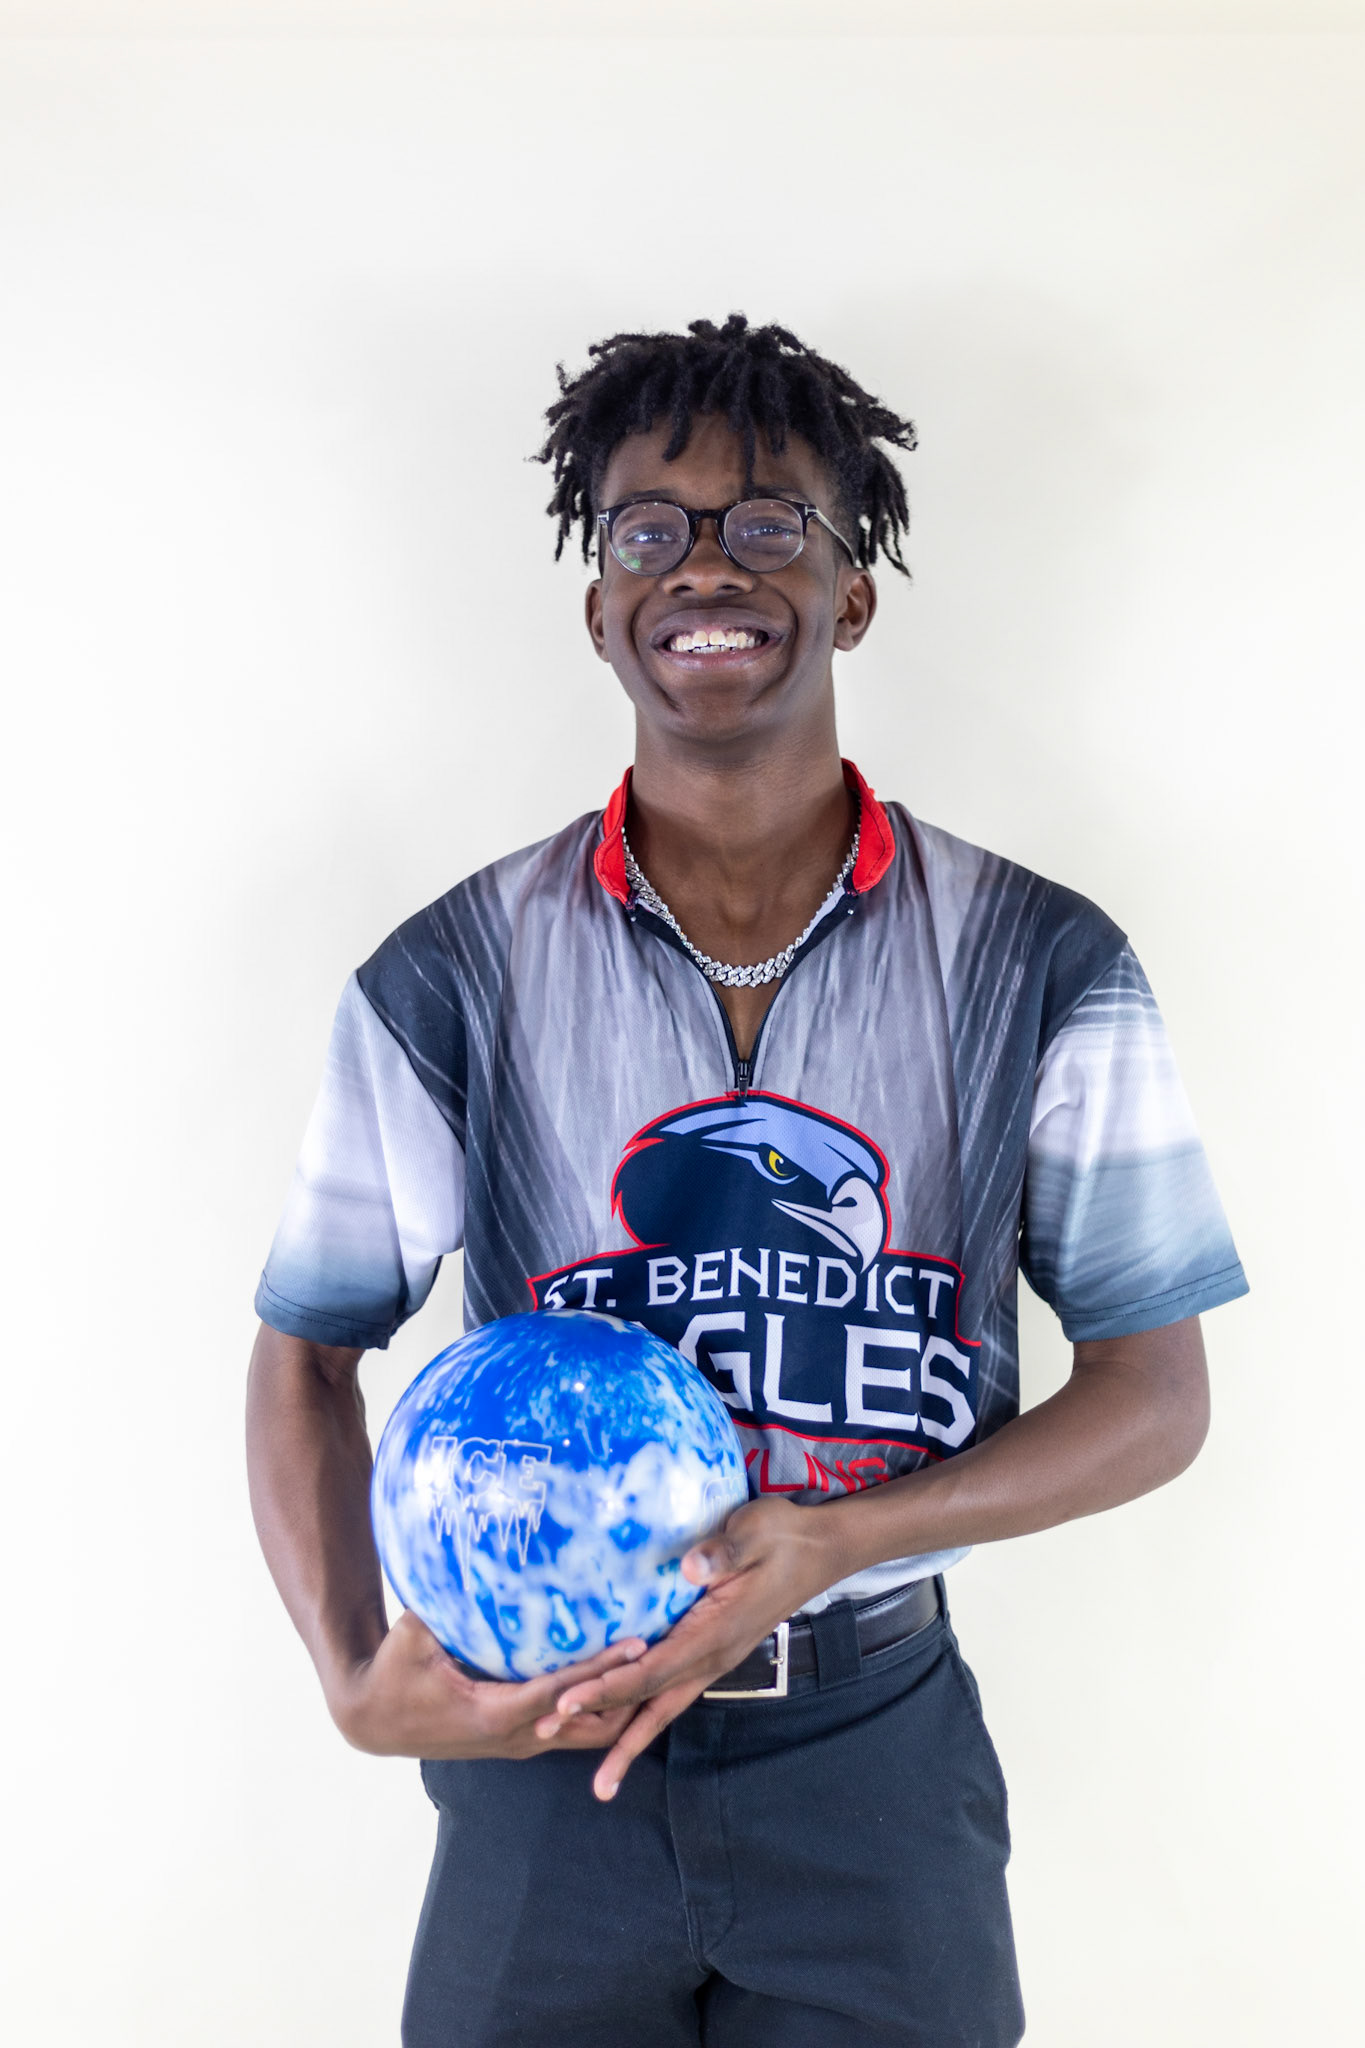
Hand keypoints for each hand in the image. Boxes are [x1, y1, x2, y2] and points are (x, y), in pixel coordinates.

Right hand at [329, 1609, 648, 1759]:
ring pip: (586, 1734)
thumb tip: (465, 1552)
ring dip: (618, 1707)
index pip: (561, 1690)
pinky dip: (596, 1710)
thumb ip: (443, 1602)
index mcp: (495, 1714)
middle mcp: (517, 1737)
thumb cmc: (393, 1674)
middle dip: (628, 1695)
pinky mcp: (517, 1739)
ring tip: (653, 1670)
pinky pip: (570, 1729)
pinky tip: (616, 1681)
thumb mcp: (413, 1636)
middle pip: (590, 1724)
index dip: (600, 1668)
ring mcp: (519, 1743)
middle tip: (665, 1657)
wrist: (373, 1719)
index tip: (637, 1644)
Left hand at [545, 1496, 840, 1801]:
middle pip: (647, 1704)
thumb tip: (692, 1566)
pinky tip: (621, 1715)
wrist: (820, 1549)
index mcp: (714, 1635)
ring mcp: (712, 1658)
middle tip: (547, 1734)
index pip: (649, 1671)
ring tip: (593, 1771)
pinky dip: (641, 1708)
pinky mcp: (711, 1648)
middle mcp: (710, 1658)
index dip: (606, 1688)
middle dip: (600, 1727)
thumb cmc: (783, 1536)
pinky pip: (669, 1688)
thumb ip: (723, 1551)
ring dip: (622, 1734)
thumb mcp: (754, 1532)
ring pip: (660, 1706)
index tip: (564, 1700)